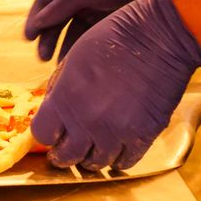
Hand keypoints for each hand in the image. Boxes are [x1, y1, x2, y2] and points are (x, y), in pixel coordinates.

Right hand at [24, 0, 177, 61]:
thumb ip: (60, 7)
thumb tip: (36, 25)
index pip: (43, 2)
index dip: (34, 19)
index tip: (29, 38)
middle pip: (55, 20)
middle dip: (47, 38)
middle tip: (42, 57)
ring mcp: (90, 9)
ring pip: (70, 31)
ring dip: (61, 46)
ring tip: (57, 64)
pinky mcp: (103, 21)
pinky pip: (86, 36)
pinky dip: (79, 48)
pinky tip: (74, 61)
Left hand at [32, 0, 200, 171]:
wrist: (159, 36)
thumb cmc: (114, 39)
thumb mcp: (73, 58)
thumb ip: (58, 89)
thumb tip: (51, 111)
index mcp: (66, 99)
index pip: (42, 134)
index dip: (46, 133)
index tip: (51, 131)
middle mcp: (88, 121)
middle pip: (66, 156)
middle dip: (62, 153)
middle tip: (66, 148)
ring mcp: (117, 132)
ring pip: (95, 164)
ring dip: (90, 157)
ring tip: (92, 147)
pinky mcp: (143, 136)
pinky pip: (125, 162)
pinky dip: (118, 159)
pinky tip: (115, 150)